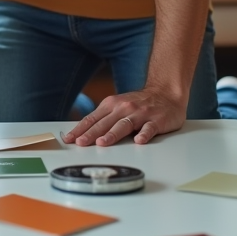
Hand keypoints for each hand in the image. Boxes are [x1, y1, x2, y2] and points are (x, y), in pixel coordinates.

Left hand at [62, 89, 186, 146]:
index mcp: (112, 105)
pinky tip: (139, 141)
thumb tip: (84, 132)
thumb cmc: (140, 103)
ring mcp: (140, 114)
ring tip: (102, 143)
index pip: (92, 119)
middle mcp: (124, 108)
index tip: (69, 139)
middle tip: (80, 143)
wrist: (167, 92)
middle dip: (91, 134)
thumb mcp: (118, 106)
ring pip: (124, 125)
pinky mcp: (156, 120)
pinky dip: (144, 134)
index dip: (80, 129)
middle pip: (104, 123)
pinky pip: (149, 128)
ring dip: (112, 134)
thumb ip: (104, 118)